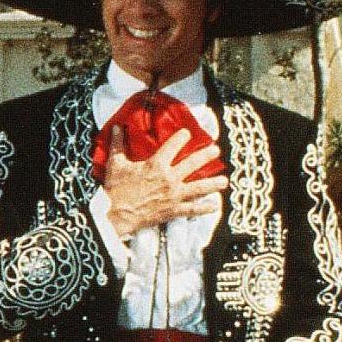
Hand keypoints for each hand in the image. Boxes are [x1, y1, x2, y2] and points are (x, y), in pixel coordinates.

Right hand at [99, 126, 226, 236]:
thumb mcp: (116, 164)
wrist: (116, 214)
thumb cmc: (116, 189)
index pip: (173, 145)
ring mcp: (174, 194)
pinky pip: (193, 209)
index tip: (187, 133)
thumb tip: (116, 128)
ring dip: (213, 183)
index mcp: (156, 165)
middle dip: (206, 155)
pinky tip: (215, 205)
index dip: (181, 137)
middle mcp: (169, 178)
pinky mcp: (174, 210)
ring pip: (199, 187)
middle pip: (193, 163)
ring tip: (224, 180)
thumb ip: (118, 145)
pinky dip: (205, 208)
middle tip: (216, 150)